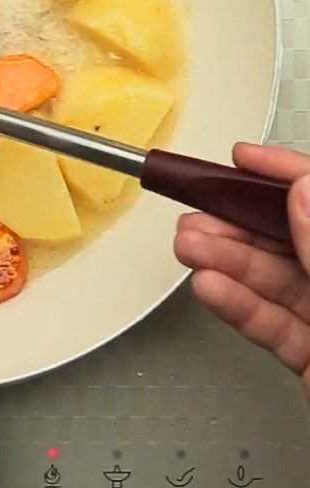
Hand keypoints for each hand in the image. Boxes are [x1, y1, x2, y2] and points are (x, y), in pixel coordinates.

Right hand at [175, 143, 309, 399]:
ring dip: (228, 264)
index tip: (245, 160)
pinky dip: (238, 308)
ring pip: (279, 285)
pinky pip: (274, 327)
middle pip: (299, 243)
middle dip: (242, 225)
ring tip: (190, 248)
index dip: (289, 174)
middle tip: (198, 214)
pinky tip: (210, 289)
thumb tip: (306, 193)